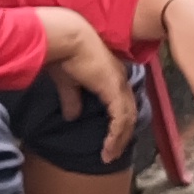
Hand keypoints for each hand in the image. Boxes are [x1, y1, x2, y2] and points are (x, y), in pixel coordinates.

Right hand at [34, 4, 136, 166]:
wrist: (65, 37)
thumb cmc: (64, 52)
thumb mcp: (68, 82)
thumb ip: (73, 99)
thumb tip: (71, 116)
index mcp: (111, 76)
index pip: (122, 104)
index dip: (118, 123)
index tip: (110, 140)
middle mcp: (120, 80)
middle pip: (129, 113)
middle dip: (122, 135)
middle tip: (112, 154)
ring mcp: (119, 84)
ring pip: (128, 118)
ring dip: (119, 139)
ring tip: (108, 156)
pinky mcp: (113, 89)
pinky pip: (120, 118)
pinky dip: (116, 135)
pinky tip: (108, 147)